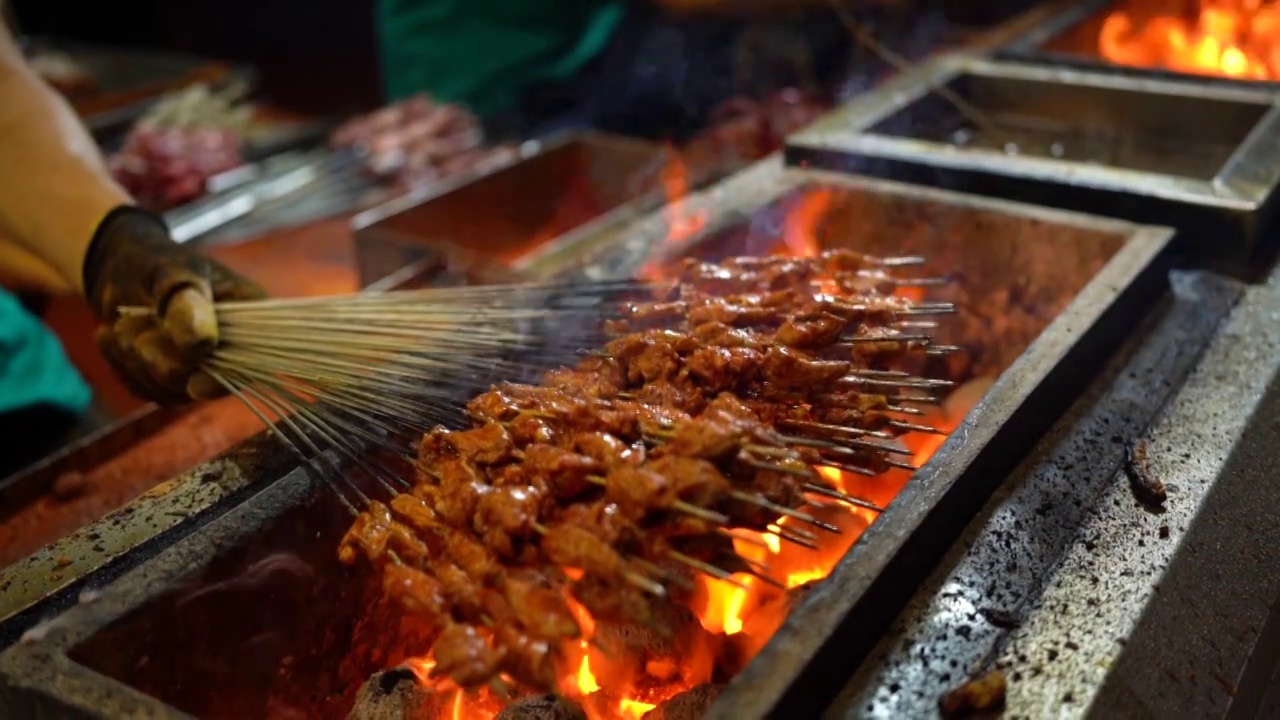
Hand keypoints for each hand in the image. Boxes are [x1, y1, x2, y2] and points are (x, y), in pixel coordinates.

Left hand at [84, 205, 265, 403]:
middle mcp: (233, 348)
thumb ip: (187, 303)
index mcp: (251, 315)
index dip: (228, 376)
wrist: (118, 268)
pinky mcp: (170, 381)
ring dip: (133, 359)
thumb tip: (202, 342)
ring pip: (170, 390)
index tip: (194, 383)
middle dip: (160, 356)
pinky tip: (114, 336)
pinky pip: (145, 390)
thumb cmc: (151, 261)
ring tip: (122, 323)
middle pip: (207, 381)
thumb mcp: (168, 271)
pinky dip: (121, 365)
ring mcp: (202, 368)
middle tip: (132, 323)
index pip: (259, 357)